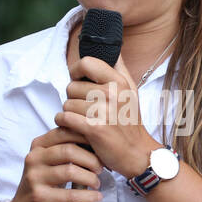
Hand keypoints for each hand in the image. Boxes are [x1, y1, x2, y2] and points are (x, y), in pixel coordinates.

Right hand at [2, 127, 103, 201]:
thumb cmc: (44, 183)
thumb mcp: (51, 162)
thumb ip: (67, 149)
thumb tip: (97, 141)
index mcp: (38, 145)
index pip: (66, 132)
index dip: (87, 139)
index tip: (101, 149)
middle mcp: (34, 158)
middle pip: (69, 150)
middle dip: (91, 159)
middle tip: (101, 168)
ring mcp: (34, 177)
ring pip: (70, 171)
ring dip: (90, 178)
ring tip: (97, 183)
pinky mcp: (39, 197)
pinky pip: (70, 195)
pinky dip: (88, 196)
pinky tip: (96, 197)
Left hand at [58, 55, 158, 180]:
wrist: (136, 153)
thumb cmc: (130, 122)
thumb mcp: (131, 91)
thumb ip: (120, 69)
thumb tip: (113, 48)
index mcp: (119, 81)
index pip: (87, 62)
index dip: (76, 71)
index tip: (79, 80)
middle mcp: (112, 93)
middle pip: (72, 86)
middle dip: (73, 98)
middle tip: (85, 109)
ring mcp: (103, 111)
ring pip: (67, 103)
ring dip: (70, 113)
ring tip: (83, 120)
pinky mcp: (94, 128)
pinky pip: (65, 117)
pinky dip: (64, 122)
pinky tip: (74, 126)